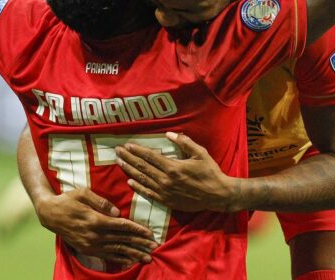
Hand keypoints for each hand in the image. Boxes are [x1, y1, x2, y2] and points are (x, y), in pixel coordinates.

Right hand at [36, 187, 157, 266]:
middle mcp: (94, 235)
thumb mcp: (83, 193)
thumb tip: (118, 211)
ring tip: (147, 257)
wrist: (50, 214)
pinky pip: (106, 256)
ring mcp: (90, 244)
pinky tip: (130, 261)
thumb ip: (101, 202)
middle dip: (140, 244)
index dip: (137, 230)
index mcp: (95, 220)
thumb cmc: (68, 199)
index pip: (121, 226)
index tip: (150, 233)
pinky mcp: (87, 249)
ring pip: (116, 250)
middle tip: (155, 247)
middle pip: (122, 240)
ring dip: (133, 254)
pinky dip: (120, 259)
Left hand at [116, 132, 235, 212]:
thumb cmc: (210, 172)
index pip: (150, 157)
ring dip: (130, 170)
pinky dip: (138, 187)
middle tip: (117, 151)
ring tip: (119, 163)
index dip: (137, 151)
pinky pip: (148, 193)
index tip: (127, 145)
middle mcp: (166, 180)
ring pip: (143, 180)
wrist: (217, 195)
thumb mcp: (200, 153)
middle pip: (143, 167)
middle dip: (129, 158)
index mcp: (173, 167)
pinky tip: (129, 182)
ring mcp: (165, 192)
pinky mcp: (167, 201)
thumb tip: (169, 133)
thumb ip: (184, 143)